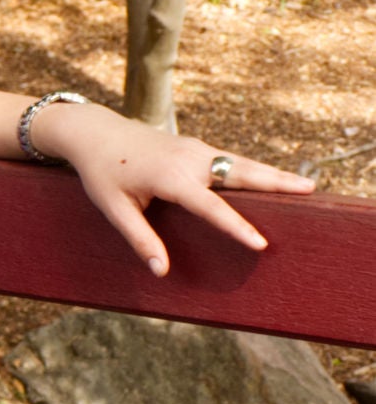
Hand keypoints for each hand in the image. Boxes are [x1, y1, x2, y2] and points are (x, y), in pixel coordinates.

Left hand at [30, 101, 314, 276]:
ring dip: (273, 174)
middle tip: (309, 191)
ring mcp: (195, 149)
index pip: (211, 206)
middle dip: (276, 183)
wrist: (94, 132)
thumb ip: (139, 239)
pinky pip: (230, 160)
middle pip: (240, 173)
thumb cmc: (101, 173)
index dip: (236, 226)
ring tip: (306, 186)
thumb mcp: (113, 209)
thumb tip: (162, 271)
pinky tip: (273, 180)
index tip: (260, 244)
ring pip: (241, 163)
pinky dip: (255, 169)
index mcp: (170, 177)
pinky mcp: (196, 147)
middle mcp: (190, 159)